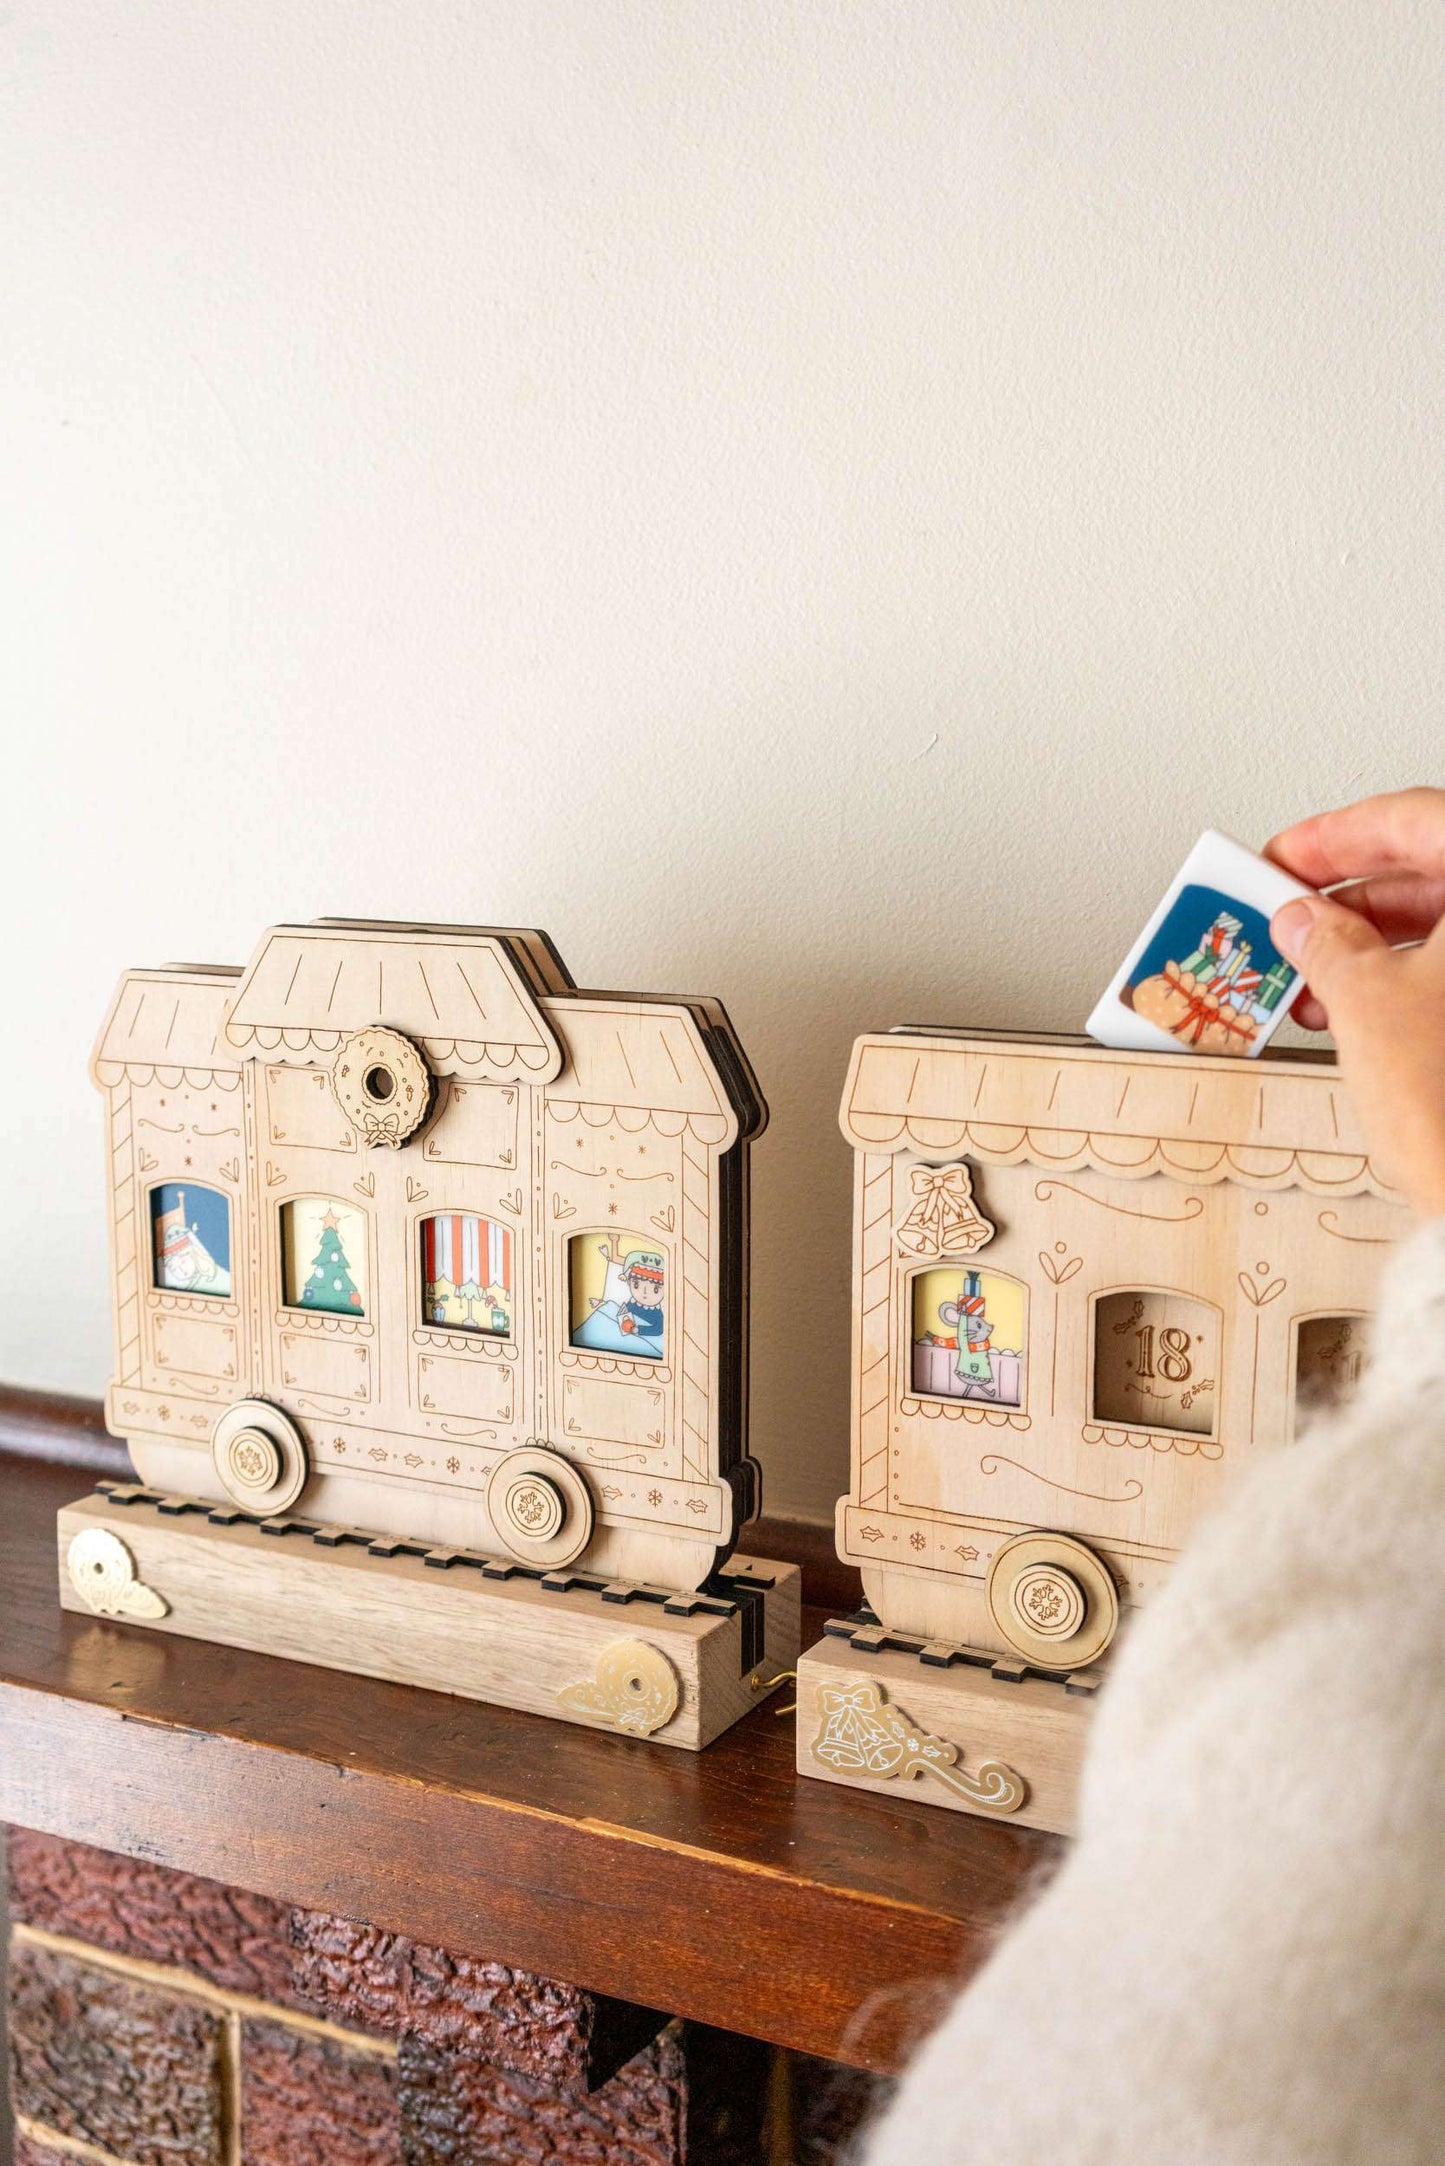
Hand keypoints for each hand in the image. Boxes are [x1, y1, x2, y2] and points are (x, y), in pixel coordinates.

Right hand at [1265, 788, 1444, 1217]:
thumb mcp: (1367, 1004)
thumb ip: (1326, 942)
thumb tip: (1303, 919)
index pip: (1412, 819)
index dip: (1335, 835)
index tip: (1282, 857)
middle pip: (1434, 870)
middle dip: (1348, 896)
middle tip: (1283, 914)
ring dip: (1367, 944)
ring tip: (1303, 972)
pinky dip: (1402, 981)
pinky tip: (1349, 1006)